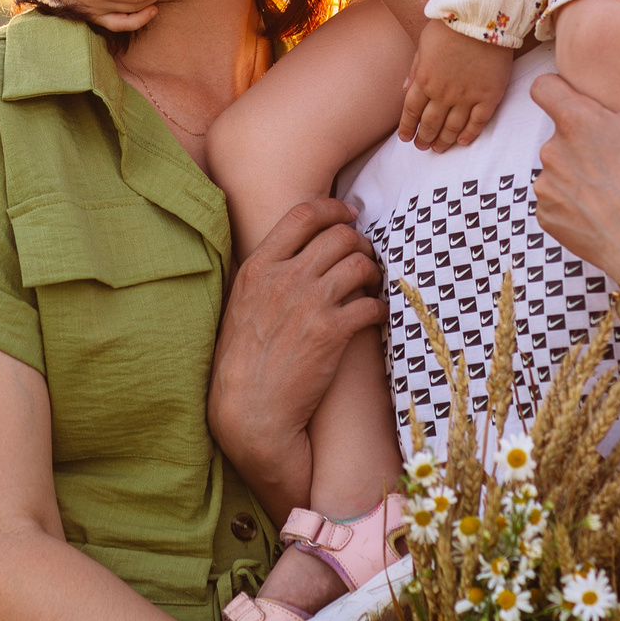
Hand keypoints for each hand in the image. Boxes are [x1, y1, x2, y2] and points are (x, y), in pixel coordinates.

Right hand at [208, 200, 385, 519]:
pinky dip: (380, 306)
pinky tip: (376, 315)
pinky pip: (371, 303)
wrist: (250, 412)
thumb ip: (265, 275)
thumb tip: (295, 253)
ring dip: (373, 271)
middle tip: (364, 256)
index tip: (349, 213)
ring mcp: (310, 304)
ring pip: (360, 264)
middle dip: (359, 242)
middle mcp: (284, 279)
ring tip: (372, 284)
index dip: (334, 208)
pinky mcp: (332, 333)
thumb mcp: (240, 305)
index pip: (303, 215)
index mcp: (258, 267)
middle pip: (339, 236)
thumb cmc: (241, 363)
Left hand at [398, 23, 510, 150]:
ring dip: (444, 141)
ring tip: (439, 149)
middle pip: (430, 123)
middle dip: (424, 138)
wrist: (482, 17)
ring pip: (453, 127)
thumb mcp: (424, 44)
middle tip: (422, 147)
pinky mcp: (489, 96)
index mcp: (424, 80)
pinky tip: (463, 142)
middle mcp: (443, 93)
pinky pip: (478, 122)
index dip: (407, 127)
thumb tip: (405, 90)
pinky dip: (469, 135)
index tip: (406, 138)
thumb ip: (415, 69)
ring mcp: (467, 96)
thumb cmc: (450, 25)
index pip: (411, 111)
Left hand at [529, 23, 619, 283]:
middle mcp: (551, 150)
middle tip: (617, 157)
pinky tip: (602, 211)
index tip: (580, 101)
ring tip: (613, 187)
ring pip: (557, 169)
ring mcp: (546, 186)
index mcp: (576, 121)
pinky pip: (555, 202)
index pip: (542, 87)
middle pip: (559, 133)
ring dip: (576, 173)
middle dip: (581, 140)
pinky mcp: (546, 218)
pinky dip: (573, 205)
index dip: (558, 90)